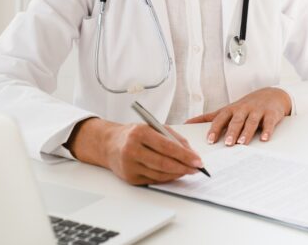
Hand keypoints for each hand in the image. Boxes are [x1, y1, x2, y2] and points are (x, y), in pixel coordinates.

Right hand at [68, 117, 204, 184]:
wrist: (109, 144)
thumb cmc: (135, 134)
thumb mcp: (153, 128)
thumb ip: (172, 137)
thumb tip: (191, 152)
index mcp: (140, 133)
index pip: (167, 146)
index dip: (185, 155)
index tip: (198, 160)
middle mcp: (132, 150)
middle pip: (163, 163)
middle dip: (183, 167)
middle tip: (197, 169)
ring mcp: (129, 165)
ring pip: (159, 174)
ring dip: (177, 174)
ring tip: (188, 171)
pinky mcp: (129, 177)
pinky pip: (153, 180)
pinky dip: (167, 178)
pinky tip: (175, 174)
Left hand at [185, 87, 291, 145]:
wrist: (272, 95)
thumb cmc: (246, 106)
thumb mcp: (227, 109)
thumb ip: (209, 117)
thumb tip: (188, 123)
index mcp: (232, 110)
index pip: (221, 119)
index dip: (215, 129)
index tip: (209, 140)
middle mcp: (244, 109)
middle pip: (236, 121)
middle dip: (231, 132)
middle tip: (227, 143)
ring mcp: (258, 111)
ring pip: (252, 122)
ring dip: (247, 132)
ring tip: (242, 143)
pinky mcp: (271, 114)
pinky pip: (269, 122)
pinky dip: (267, 131)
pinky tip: (264, 138)